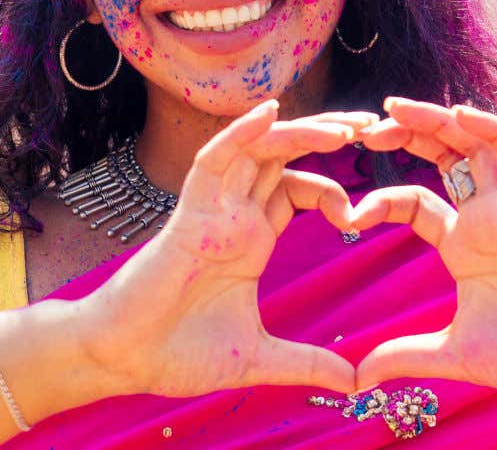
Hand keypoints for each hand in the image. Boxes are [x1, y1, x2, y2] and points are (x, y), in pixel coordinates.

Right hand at [75, 100, 376, 397]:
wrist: (126, 361)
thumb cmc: (179, 352)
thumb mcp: (259, 357)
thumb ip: (307, 363)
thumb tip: (354, 384)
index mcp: (253, 238)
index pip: (299, 190)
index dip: (334, 190)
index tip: (363, 214)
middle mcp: (236, 215)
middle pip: (284, 156)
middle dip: (326, 136)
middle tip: (371, 126)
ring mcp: (214, 210)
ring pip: (258, 151)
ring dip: (300, 132)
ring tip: (344, 128)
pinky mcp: (189, 214)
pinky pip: (215, 161)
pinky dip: (240, 134)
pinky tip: (270, 113)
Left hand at [351, 97, 496, 398]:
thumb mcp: (453, 353)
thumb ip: (405, 356)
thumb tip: (357, 380)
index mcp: (462, 244)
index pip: (413, 201)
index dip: (379, 199)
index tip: (347, 215)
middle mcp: (484, 217)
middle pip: (440, 158)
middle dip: (404, 137)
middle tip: (363, 127)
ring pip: (473, 145)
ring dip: (436, 121)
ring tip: (395, 108)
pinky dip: (493, 131)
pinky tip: (461, 116)